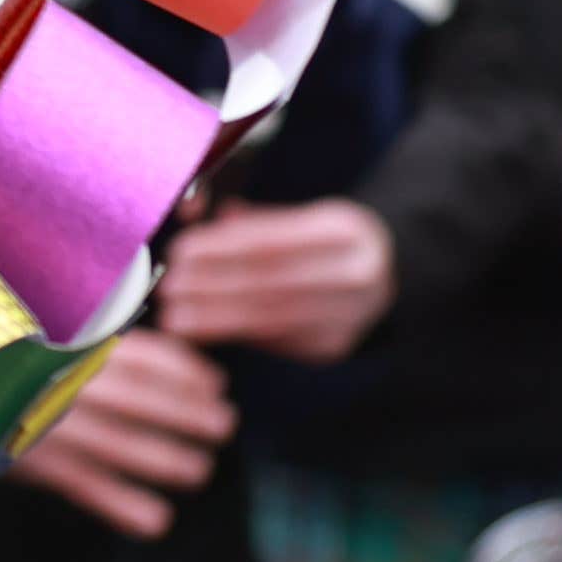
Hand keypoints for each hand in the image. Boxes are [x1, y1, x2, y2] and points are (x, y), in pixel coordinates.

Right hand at [0, 325, 231, 539]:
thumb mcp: (39, 342)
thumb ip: (87, 345)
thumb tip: (147, 351)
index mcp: (68, 349)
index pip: (138, 355)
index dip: (184, 370)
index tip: (214, 384)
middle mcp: (60, 382)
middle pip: (138, 398)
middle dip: (188, 414)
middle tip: (224, 426)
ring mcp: (46, 423)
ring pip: (119, 444)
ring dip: (168, 460)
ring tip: (198, 470)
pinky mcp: (31, 462)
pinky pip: (85, 486)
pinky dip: (123, 505)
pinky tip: (155, 520)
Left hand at [157, 201, 393, 360]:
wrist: (393, 278)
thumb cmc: (330, 242)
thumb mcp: (306, 217)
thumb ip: (255, 222)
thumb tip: (197, 215)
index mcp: (345, 231)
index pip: (273, 241)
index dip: (220, 248)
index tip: (180, 251)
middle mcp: (356, 273)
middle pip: (270, 282)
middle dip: (211, 287)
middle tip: (168, 288)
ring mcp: (350, 315)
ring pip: (271, 318)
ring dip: (215, 320)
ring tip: (174, 318)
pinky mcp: (335, 346)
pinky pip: (278, 342)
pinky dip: (236, 336)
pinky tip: (203, 332)